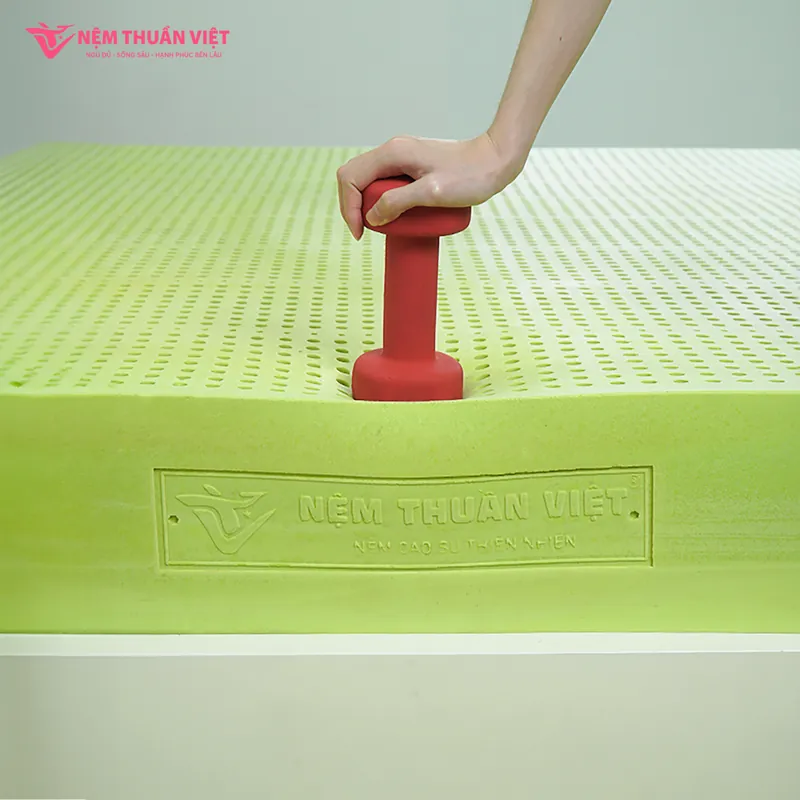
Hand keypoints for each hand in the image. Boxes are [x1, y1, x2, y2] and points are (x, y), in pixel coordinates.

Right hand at [336, 133, 520, 239]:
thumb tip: (372, 218)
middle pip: (354, 177)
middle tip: (367, 232)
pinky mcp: (410, 165)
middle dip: (353, 207)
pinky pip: (383, 183)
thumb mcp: (432, 193)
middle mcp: (392, 151)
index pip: (351, 178)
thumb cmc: (469, 176)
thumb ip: (398, 202)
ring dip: (366, 204)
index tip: (361, 233)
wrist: (495, 160)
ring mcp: (401, 157)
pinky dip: (379, 200)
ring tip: (380, 226)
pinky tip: (391, 215)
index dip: (349, 208)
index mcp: (392, 153)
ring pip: (367, 180)